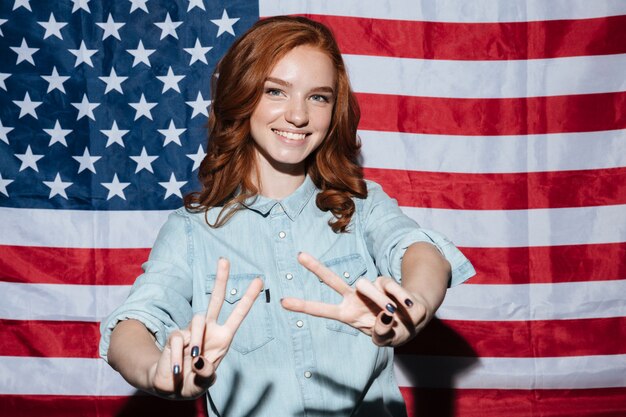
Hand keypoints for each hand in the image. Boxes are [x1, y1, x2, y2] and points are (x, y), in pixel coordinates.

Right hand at [148, 258, 263, 397]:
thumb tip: (199, 360)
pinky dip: (177, 357)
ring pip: (197, 321)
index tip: (259, 280)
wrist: (171, 386)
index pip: (238, 314)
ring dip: (197, 341)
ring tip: (194, 359)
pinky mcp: (175, 336)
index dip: (248, 298)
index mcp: (223, 338)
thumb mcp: (205, 382)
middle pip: (216, 299)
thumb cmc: (194, 381)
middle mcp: (209, 330)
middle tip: (224, 260)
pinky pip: (178, 339)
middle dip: (221, 280)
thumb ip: (206, 374)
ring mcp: (192, 331)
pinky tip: (177, 370)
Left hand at [281, 252, 429, 346]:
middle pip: (332, 280)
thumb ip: (382, 333)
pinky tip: (408, 305)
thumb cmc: (393, 332)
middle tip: (298, 255)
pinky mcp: (384, 281)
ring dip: (379, 299)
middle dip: (316, 267)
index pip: (322, 310)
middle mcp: (354, 298)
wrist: (413, 321)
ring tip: (392, 313)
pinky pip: (389, 285)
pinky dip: (399, 296)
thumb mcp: (385, 340)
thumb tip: (384, 314)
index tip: (282, 301)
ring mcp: (368, 288)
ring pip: (365, 284)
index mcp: (348, 315)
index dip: (303, 306)